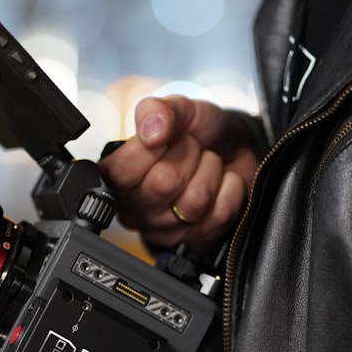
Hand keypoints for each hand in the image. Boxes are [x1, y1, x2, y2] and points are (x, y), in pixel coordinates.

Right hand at [98, 94, 259, 251]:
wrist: (234, 150)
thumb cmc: (197, 133)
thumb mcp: (176, 109)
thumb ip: (156, 110)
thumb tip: (152, 132)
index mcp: (117, 178)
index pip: (122, 170)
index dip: (154, 145)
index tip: (164, 136)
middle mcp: (134, 209)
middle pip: (165, 182)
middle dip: (189, 154)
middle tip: (191, 149)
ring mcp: (164, 230)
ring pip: (196, 200)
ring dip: (211, 171)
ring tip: (206, 165)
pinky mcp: (195, 242)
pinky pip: (220, 213)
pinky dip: (230, 189)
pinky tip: (221, 183)